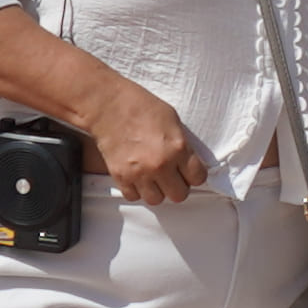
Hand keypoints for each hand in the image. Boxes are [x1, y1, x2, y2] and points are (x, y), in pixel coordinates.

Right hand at [84, 78, 210, 207]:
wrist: (109, 106)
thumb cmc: (141, 107)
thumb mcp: (173, 121)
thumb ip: (183, 145)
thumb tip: (189, 162)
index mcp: (178, 148)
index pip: (198, 178)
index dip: (195, 175)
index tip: (190, 172)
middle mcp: (160, 164)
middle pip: (179, 195)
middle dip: (178, 186)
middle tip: (173, 176)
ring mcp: (139, 173)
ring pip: (156, 200)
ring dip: (157, 190)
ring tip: (154, 178)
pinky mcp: (121, 177)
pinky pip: (134, 196)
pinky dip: (136, 190)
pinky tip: (138, 177)